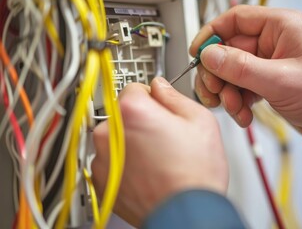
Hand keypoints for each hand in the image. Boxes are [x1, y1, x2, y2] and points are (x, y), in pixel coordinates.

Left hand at [91, 78, 227, 225]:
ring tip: (159, 159)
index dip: (153, 98)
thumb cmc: (195, 174)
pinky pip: (112, 161)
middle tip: (165, 138)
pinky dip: (125, 163)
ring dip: (132, 143)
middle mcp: (110, 133)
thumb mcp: (200, 121)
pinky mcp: (101, 180)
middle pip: (124, 113)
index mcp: (132, 111)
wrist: (187, 214)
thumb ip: (174, 96)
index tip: (160, 108)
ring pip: (117, 137)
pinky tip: (148, 172)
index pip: (135, 87)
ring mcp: (102, 159)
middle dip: (142, 120)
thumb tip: (161, 88)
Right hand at [192, 5, 301, 146]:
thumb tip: (210, 55)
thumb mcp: (280, 80)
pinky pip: (240, 88)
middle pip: (228, 50)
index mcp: (280, 27)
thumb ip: (241, 68)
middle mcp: (273, 43)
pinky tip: (244, 114)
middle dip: (218, 74)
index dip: (212, 35)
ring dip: (227, 92)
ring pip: (231, 72)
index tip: (197, 53)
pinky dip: (237, 102)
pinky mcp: (267, 83)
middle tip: (214, 92)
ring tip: (235, 109)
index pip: (235, 20)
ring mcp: (268, 64)